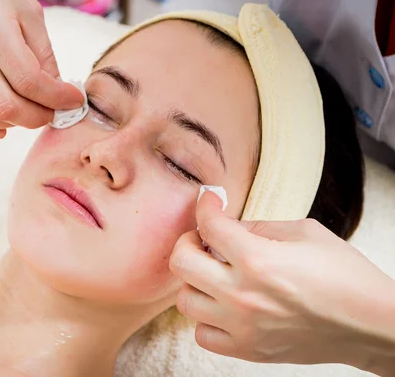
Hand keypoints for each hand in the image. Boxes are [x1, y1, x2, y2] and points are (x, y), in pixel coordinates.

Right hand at [0, 0, 83, 138]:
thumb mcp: (29, 13)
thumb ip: (44, 56)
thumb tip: (57, 93)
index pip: (30, 82)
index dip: (57, 99)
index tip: (72, 101)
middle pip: (6, 107)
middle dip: (38, 117)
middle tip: (51, 112)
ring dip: (11, 124)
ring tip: (26, 111)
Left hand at [170, 191, 394, 372]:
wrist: (371, 325)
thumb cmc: (344, 275)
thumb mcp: (305, 233)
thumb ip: (258, 227)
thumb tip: (227, 225)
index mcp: (258, 260)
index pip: (209, 225)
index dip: (204, 206)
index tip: (209, 202)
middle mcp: (243, 296)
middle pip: (181, 263)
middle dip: (188, 241)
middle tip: (204, 238)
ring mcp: (242, 327)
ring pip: (185, 300)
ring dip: (195, 281)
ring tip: (213, 273)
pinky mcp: (248, 350)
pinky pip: (202, 335)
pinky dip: (206, 317)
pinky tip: (222, 304)